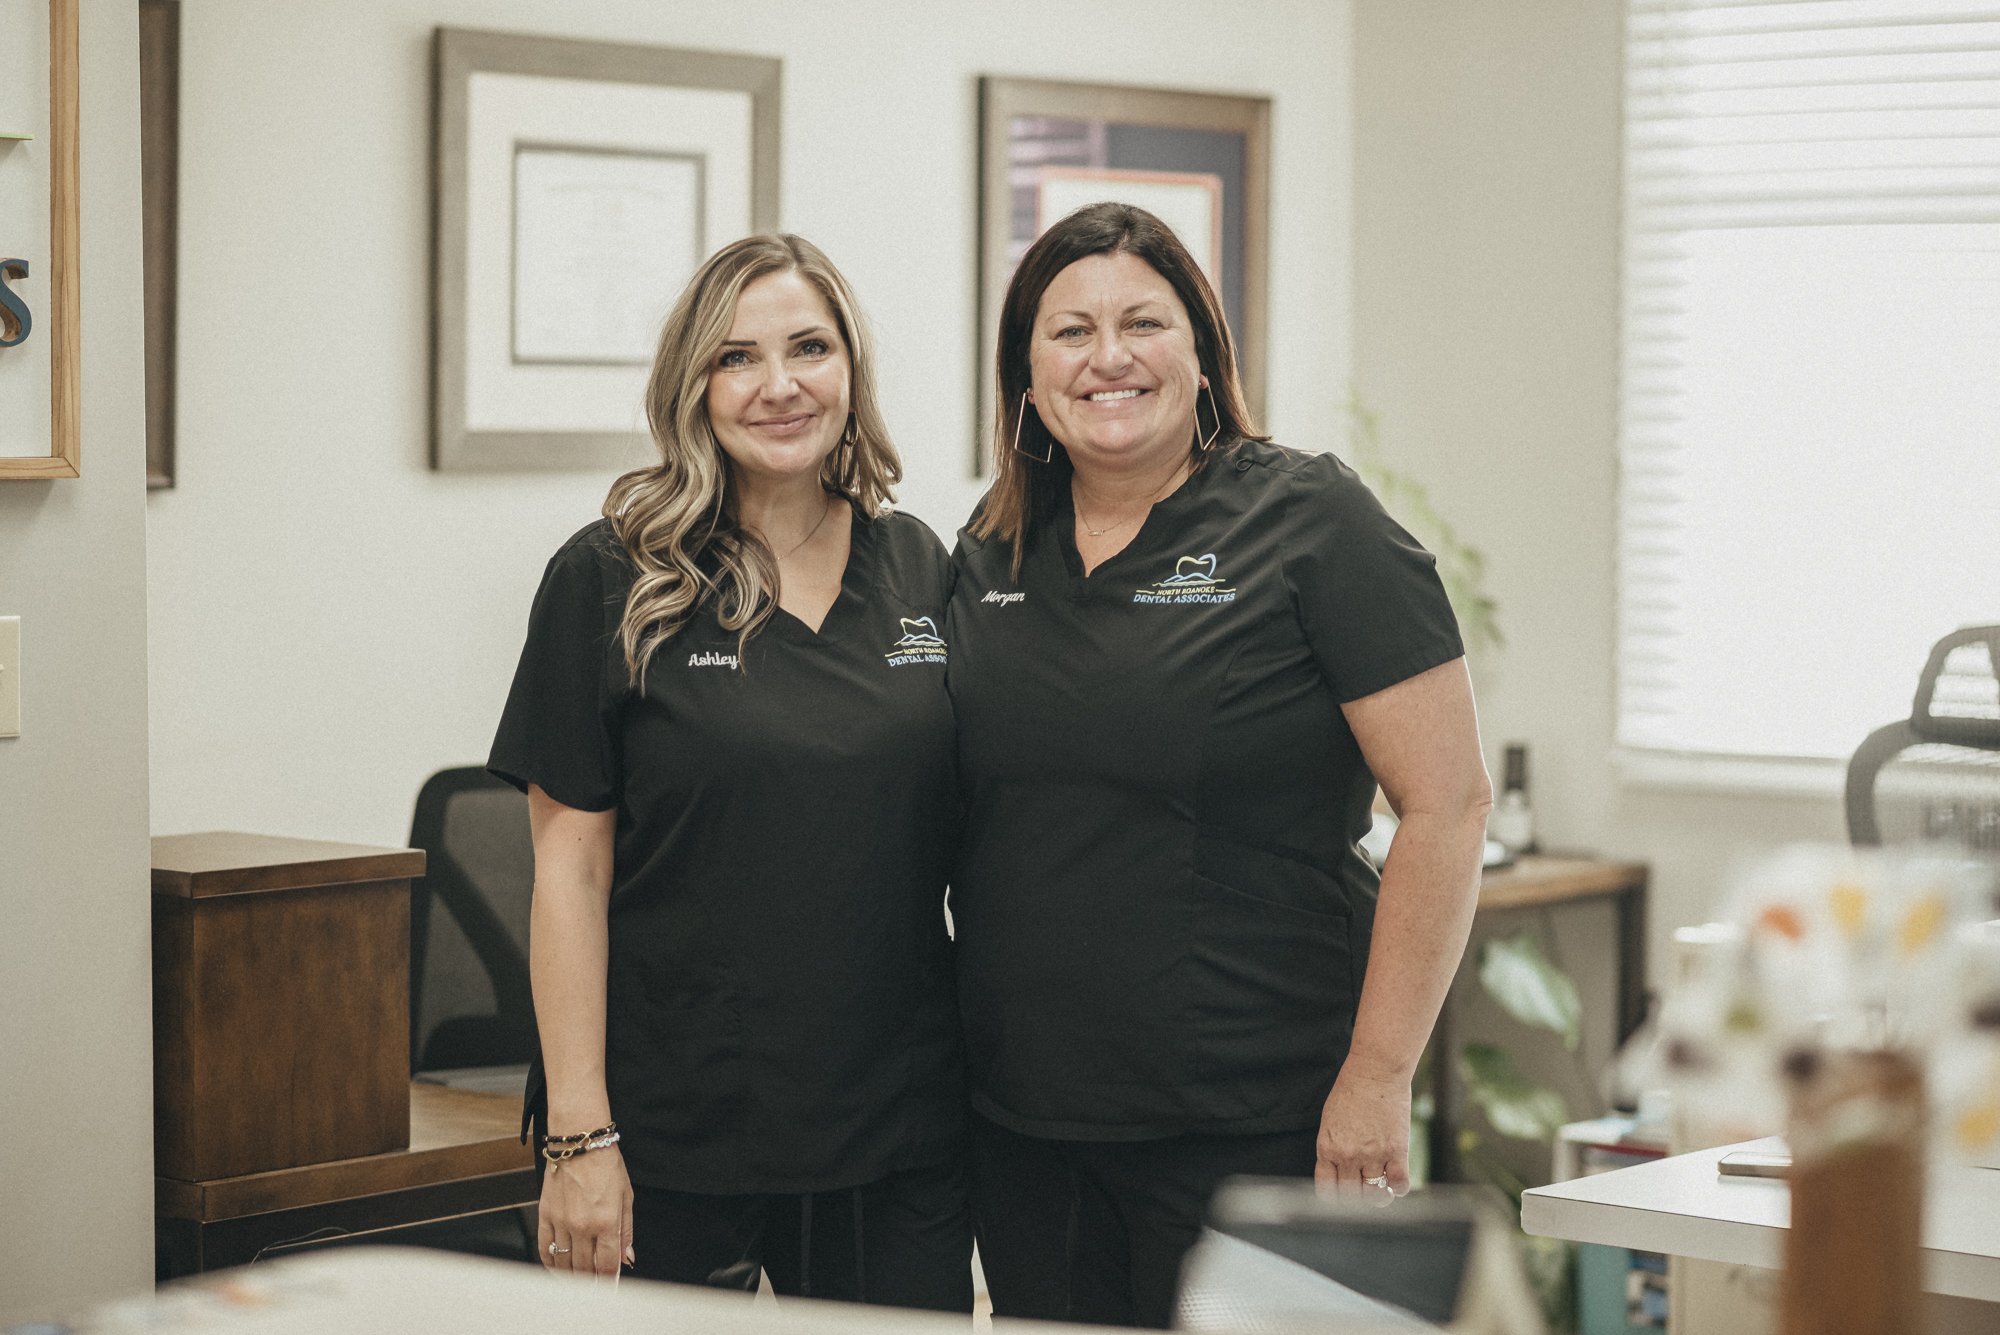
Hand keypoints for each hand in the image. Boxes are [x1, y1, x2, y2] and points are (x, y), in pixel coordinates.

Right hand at [537, 1144, 633, 1276]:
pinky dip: (551, 1263)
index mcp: (607, 1221)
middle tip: (594, 1287)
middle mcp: (583, 1225)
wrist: (580, 1142)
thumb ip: (626, 1230)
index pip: (607, 1265)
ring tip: (578, 1281)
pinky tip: (557, 1269)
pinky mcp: (545, 1215)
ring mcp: (562, 1222)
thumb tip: (627, 1257)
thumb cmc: (605, 1164)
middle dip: (590, 1283)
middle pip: (585, 1269)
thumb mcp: (626, 1196)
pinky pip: (545, 1248)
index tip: (610, 1286)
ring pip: (564, 1263)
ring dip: (571, 1277)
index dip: (609, 1281)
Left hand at [1315, 1064, 1411, 1202]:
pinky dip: (1399, 1188)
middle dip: (1358, 1197)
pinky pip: (1400, 1184)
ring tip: (1382, 1187)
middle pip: (1352, 1197)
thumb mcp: (1330, 1122)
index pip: (1328, 1192)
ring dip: (1379, 1196)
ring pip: (1376, 1195)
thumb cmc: (1351, 1092)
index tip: (1344, 1195)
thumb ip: (1332, 1149)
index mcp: (1327, 1149)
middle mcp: (1348, 1156)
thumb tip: (1338, 1175)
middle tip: (1365, 1189)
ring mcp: (1373, 1154)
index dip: (1337, 1198)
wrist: (1375, 1072)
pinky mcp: (1396, 1150)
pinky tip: (1397, 1179)